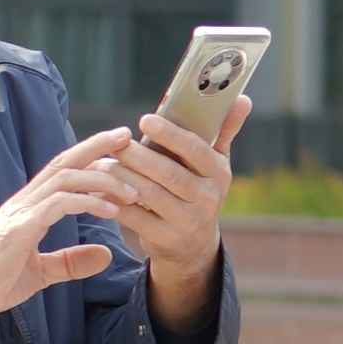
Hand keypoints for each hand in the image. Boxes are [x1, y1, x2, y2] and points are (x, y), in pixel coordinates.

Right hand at [0, 134, 151, 339]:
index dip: (89, 154)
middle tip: (128, 137)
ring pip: (65, 178)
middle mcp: (24, 201)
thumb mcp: (41, 273)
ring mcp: (20, 212)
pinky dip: (87, 203)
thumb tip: (105, 256)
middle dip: (97, 146)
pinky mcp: (19, 228)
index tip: (119, 147)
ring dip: (102, 181)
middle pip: (64, 162)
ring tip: (133, 192)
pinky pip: (58, 205)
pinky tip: (111, 211)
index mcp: (28, 207)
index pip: (62, 169)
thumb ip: (70, 262)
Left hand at [116, 96, 243, 329]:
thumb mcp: (215, 164)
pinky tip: (99, 189)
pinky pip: (134, 218)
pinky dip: (114, 202)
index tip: (145, 119)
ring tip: (102, 163)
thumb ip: (225, 130)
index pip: (197, 151)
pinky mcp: (164, 239)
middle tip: (116, 142)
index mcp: (219, 174)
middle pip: (169, 174)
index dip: (171, 135)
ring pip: (148, 194)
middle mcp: (207, 199)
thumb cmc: (199, 190)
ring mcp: (186, 222)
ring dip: (122, 177)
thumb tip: (243, 98)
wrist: (193, 246)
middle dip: (139, 156)